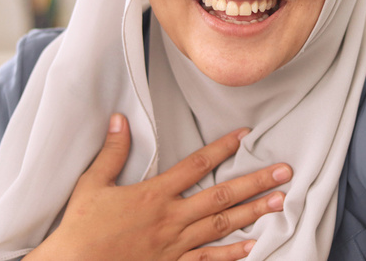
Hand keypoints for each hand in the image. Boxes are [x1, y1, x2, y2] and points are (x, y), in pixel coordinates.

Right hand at [26, 114, 291, 260]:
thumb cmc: (80, 229)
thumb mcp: (91, 185)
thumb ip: (112, 152)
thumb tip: (118, 119)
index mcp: (154, 194)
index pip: (196, 165)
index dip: (222, 148)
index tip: (246, 135)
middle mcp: (171, 218)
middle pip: (221, 196)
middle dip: (255, 182)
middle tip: (285, 172)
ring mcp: (174, 245)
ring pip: (221, 226)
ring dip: (253, 213)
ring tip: (280, 203)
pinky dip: (231, 254)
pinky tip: (253, 247)